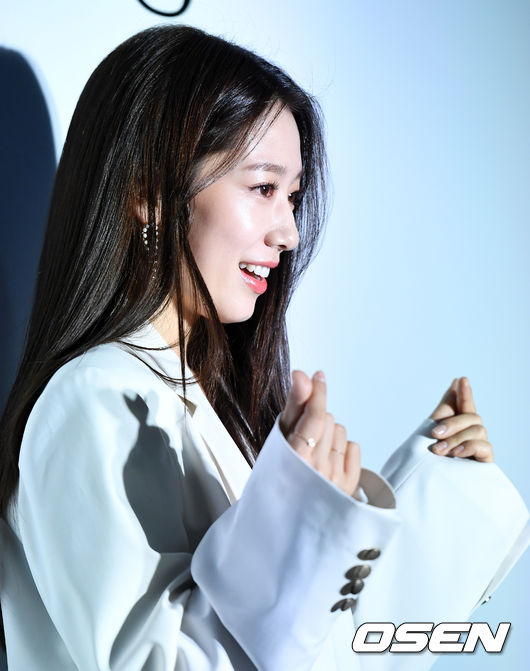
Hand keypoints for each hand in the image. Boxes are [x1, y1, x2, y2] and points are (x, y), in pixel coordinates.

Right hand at [279, 370, 360, 495]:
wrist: (286, 514)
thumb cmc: (282, 472)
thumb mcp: (280, 437)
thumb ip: (294, 404)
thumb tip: (303, 375)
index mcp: (294, 458)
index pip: (313, 417)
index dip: (317, 393)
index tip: (317, 377)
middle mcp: (317, 470)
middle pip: (327, 420)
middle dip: (316, 422)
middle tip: (303, 436)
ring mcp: (335, 479)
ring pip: (340, 431)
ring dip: (329, 435)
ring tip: (314, 450)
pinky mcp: (349, 485)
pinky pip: (353, 447)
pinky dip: (343, 449)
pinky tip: (328, 458)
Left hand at [429, 377, 493, 462]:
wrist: (426, 490)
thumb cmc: (426, 463)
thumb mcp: (431, 432)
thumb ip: (445, 408)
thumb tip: (454, 382)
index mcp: (456, 427)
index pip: (464, 406)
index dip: (464, 393)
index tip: (461, 379)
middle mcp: (470, 436)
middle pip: (471, 416)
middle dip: (452, 422)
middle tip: (434, 434)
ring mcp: (478, 449)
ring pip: (477, 429)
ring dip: (455, 437)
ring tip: (438, 450)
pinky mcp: (484, 464)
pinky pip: (484, 446)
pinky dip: (468, 447)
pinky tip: (455, 454)